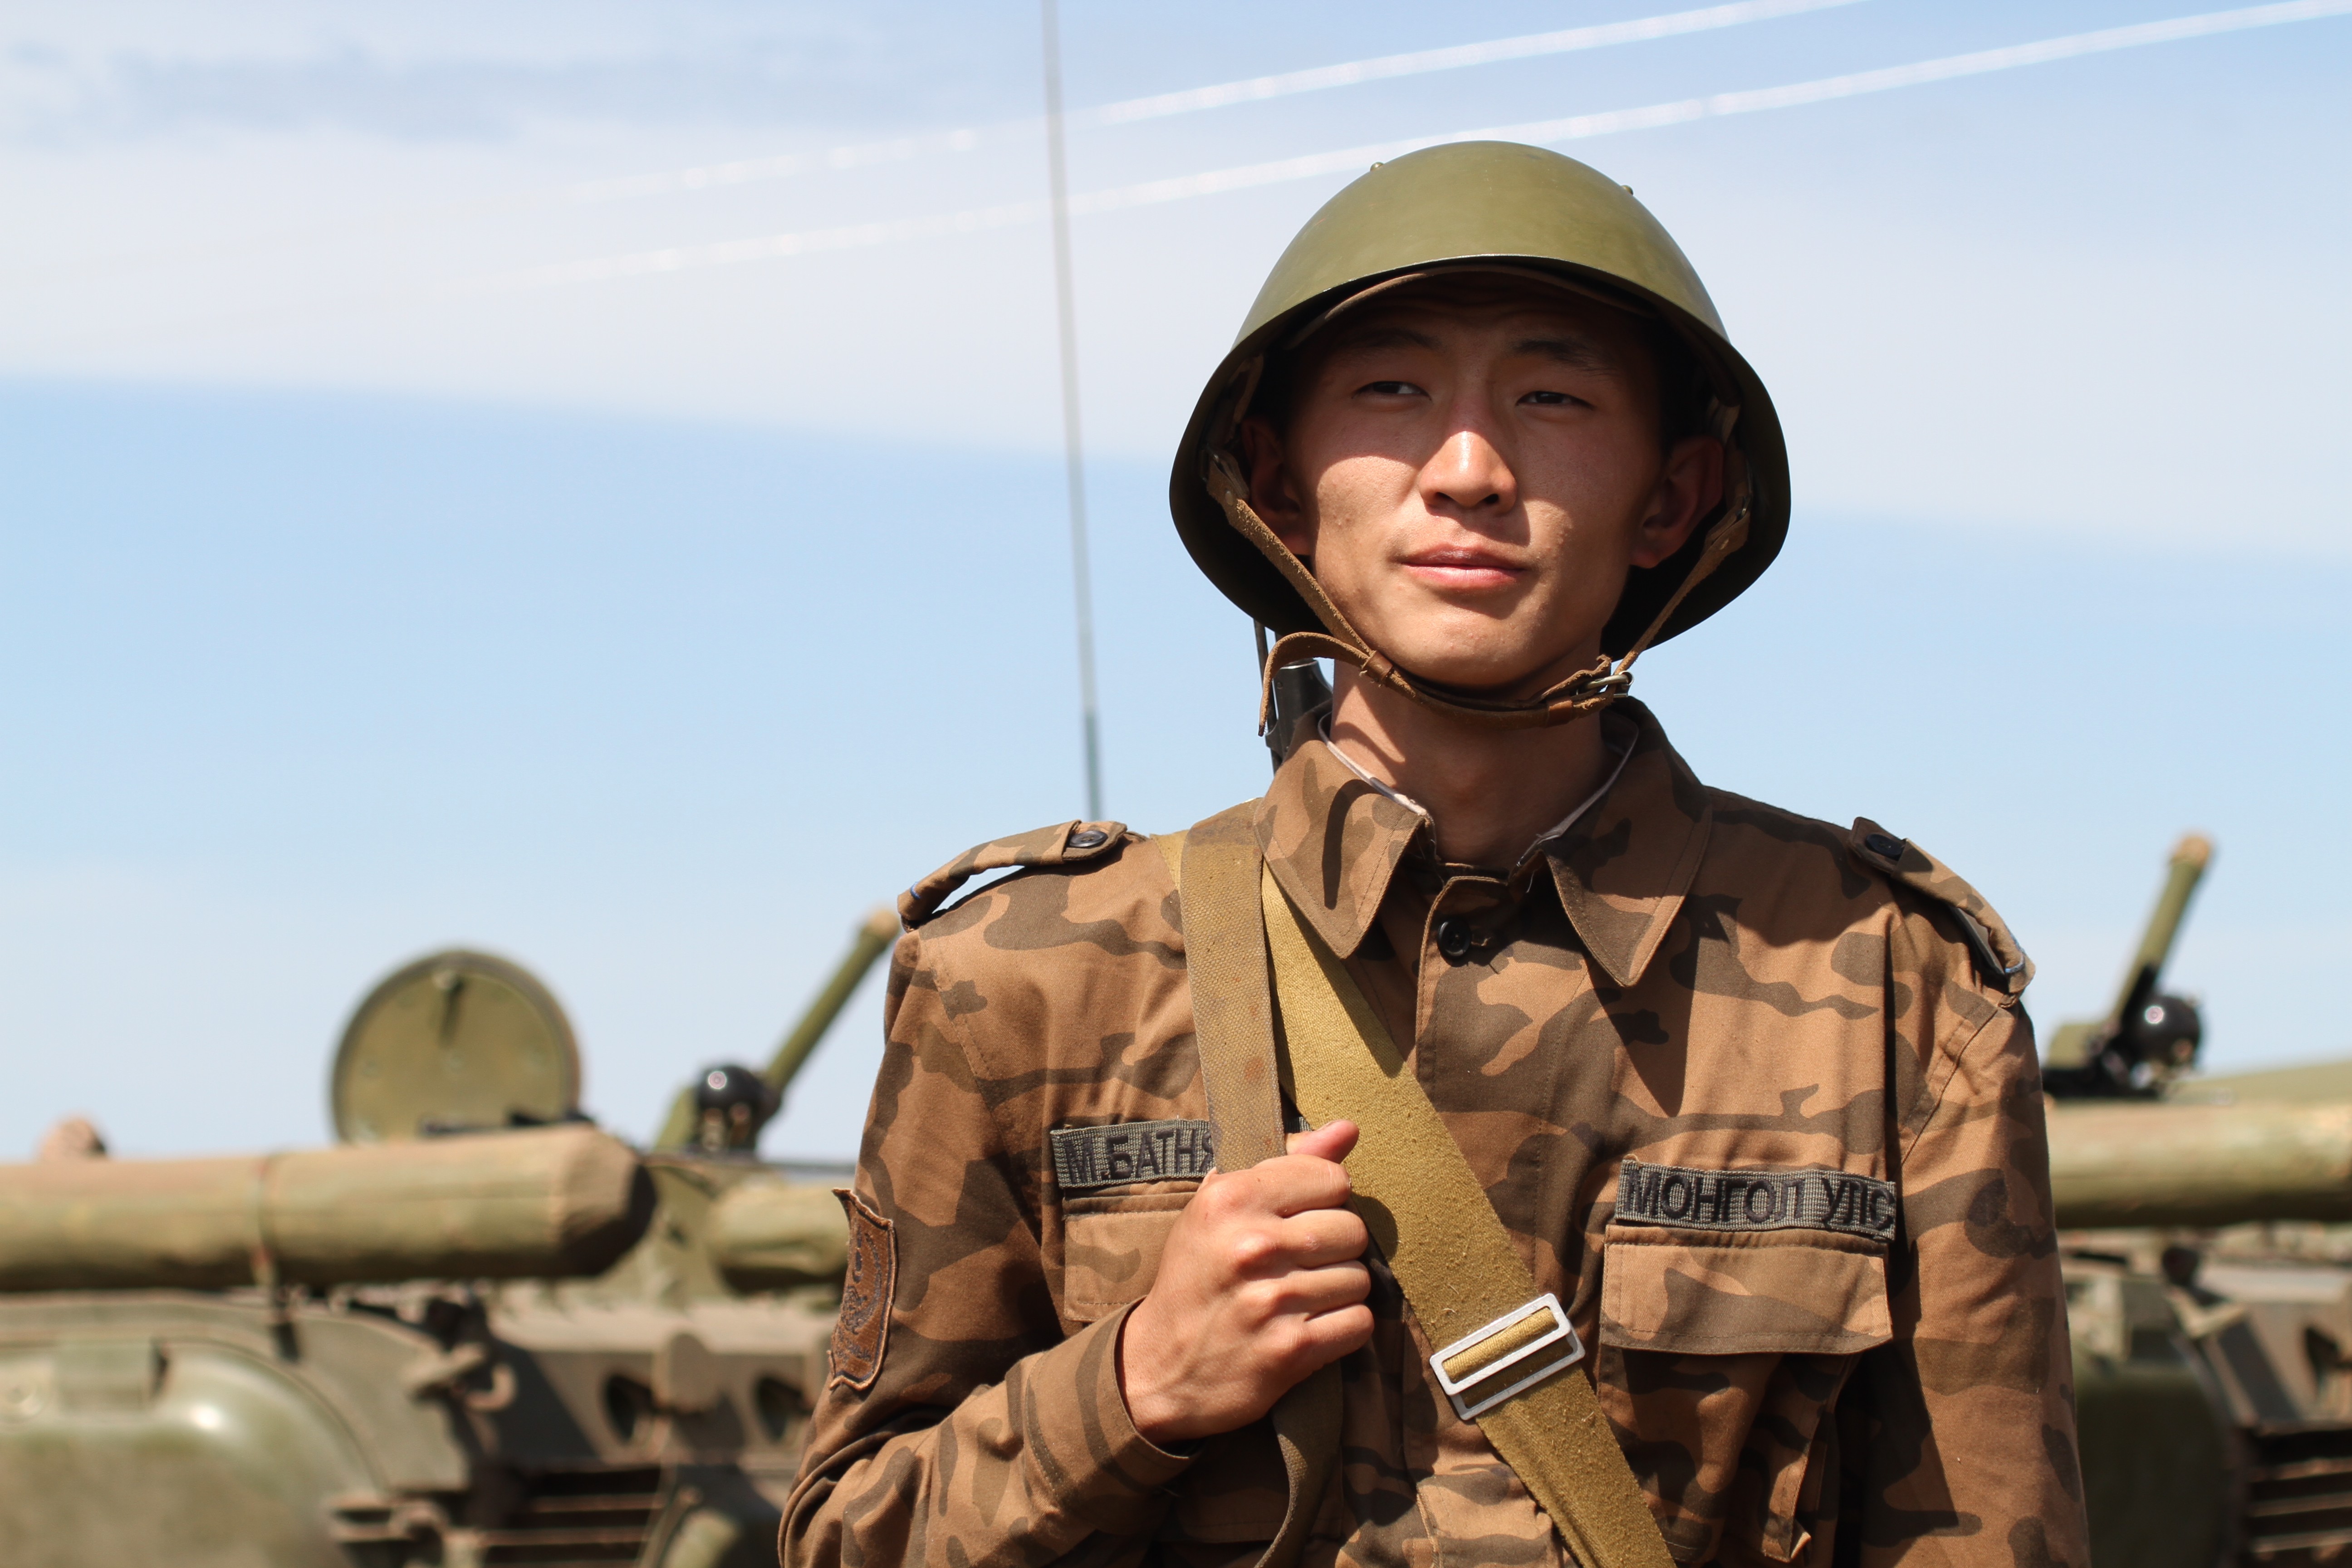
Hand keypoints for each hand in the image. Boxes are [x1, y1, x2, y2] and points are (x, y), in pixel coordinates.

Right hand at [1117, 1120, 1372, 1444]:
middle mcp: (1252, 1245)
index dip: (1323, 1200)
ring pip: (1359, 1279)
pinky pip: (1359, 1323)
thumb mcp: (1220, 1209)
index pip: (1332, 1178)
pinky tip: (1310, 1327)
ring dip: (1338, 1291)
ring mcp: (1272, 1300)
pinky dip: (1343, 1328)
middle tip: (1301, 1264)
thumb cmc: (1196, 1277)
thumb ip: (1289, 1163)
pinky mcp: (1291, 1350)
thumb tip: (1349, 1128)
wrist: (1158, 1367)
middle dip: (1335, 1248)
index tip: (1298, 1219)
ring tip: (1301, 1298)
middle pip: (1352, 1229)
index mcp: (1231, 1198)